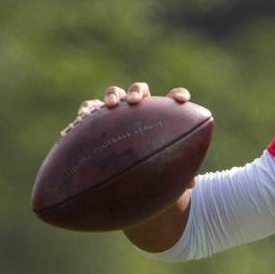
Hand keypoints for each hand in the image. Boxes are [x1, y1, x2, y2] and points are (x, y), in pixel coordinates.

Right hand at [63, 82, 195, 188]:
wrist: (125, 171)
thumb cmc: (151, 167)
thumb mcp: (164, 170)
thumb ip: (177, 173)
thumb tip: (192, 183)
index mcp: (160, 116)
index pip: (172, 99)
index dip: (178, 96)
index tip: (182, 100)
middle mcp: (139, 109)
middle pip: (140, 90)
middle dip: (137, 92)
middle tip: (136, 101)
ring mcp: (117, 112)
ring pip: (115, 93)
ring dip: (114, 95)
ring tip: (112, 105)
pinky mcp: (96, 120)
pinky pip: (89, 109)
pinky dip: (87, 110)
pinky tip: (82, 119)